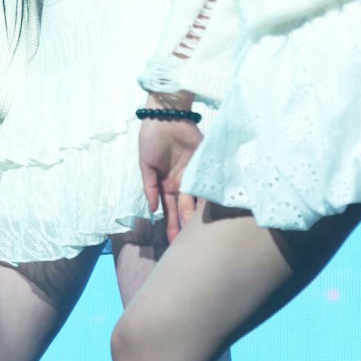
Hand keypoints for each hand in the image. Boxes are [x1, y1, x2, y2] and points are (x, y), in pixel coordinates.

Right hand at [139, 118, 202, 243]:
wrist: (166, 117)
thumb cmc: (151, 139)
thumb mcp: (146, 165)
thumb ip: (149, 187)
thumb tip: (152, 210)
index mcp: (166, 184)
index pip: (170, 210)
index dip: (171, 226)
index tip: (172, 243)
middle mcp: (181, 182)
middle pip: (185, 208)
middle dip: (186, 226)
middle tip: (190, 243)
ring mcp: (194, 174)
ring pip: (198, 199)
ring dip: (199, 215)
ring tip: (202, 232)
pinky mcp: (204, 163)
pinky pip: (207, 182)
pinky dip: (209, 194)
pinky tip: (214, 209)